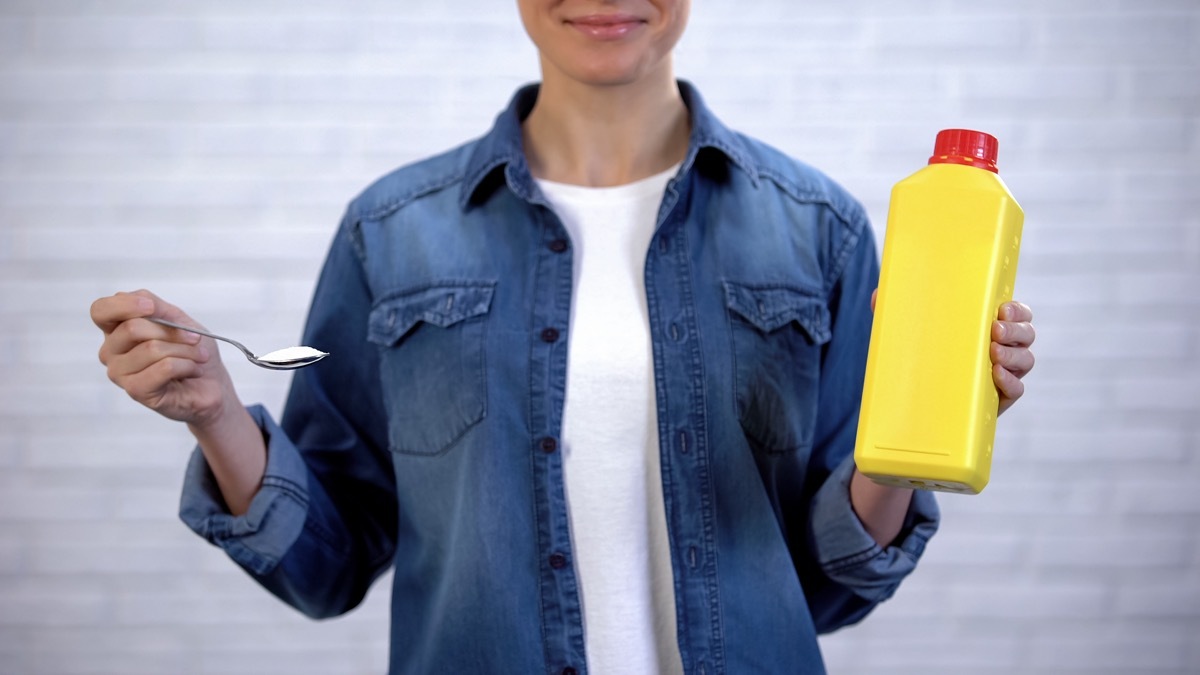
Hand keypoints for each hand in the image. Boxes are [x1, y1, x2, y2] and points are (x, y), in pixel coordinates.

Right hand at [91, 289, 236, 427]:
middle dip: (173, 331)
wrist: (210, 385)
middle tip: (195, 339)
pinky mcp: (136, 390)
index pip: (100, 311)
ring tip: (198, 357)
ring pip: (151, 349)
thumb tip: (145, 303)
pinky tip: (193, 370)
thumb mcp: (178, 320)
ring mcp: (119, 373)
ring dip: (186, 350)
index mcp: (116, 330)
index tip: (152, 307)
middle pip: (132, 328)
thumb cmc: (192, 351)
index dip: (124, 305)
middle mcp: (111, 351)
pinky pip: (164, 368)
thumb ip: (157, 307)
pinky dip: (187, 365)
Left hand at [869, 290, 1034, 415]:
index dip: (1017, 310)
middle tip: (994, 330)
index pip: (1017, 313)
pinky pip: (1017, 390)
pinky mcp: (998, 399)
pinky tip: (997, 376)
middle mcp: (1002, 348)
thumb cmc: (923, 359)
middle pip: (1026, 334)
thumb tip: (876, 296)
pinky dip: (1010, 382)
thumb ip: (895, 312)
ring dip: (1014, 355)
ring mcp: (1003, 374)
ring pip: (1026, 360)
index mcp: (987, 327)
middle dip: (1016, 330)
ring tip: (993, 353)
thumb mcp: (911, 334)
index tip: (1001, 309)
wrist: (920, 406)